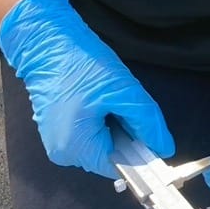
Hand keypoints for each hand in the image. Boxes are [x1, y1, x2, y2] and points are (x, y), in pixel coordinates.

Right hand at [0, 0, 174, 176]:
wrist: (45, 41)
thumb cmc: (81, 64)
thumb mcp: (123, 90)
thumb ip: (147, 123)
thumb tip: (164, 149)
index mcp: (76, 149)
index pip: (120, 167)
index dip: (140, 153)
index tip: (151, 133)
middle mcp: (63, 154)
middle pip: (110, 155)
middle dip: (125, 134)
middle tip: (124, 104)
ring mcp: (56, 141)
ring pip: (101, 143)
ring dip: (113, 125)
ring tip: (107, 97)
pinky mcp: (55, 128)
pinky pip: (87, 133)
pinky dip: (100, 120)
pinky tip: (97, 98)